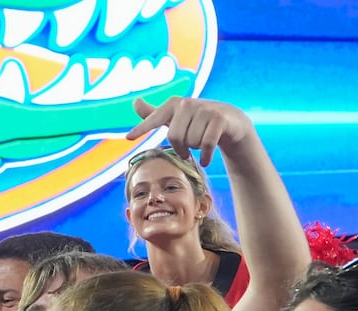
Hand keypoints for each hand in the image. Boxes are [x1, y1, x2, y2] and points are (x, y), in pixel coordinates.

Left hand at [128, 96, 253, 166]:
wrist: (229, 121)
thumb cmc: (195, 121)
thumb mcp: (174, 118)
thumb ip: (153, 114)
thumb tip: (135, 102)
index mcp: (173, 104)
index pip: (154, 118)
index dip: (142, 128)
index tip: (128, 137)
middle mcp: (187, 104)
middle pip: (174, 137)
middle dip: (181, 147)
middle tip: (187, 148)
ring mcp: (204, 110)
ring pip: (191, 142)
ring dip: (196, 148)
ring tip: (201, 142)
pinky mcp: (218, 119)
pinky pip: (206, 144)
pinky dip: (205, 156)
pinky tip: (205, 161)